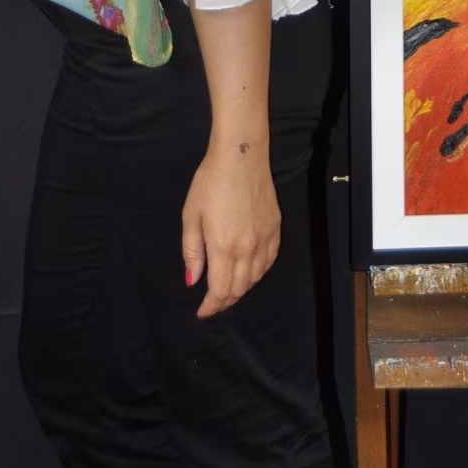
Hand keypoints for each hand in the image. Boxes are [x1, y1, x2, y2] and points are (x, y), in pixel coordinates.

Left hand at [181, 135, 280, 317]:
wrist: (241, 156)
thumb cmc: (210, 182)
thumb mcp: (191, 215)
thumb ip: (192, 252)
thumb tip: (193, 281)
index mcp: (224, 246)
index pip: (220, 290)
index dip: (211, 306)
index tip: (202, 312)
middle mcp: (248, 248)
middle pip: (239, 288)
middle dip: (225, 301)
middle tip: (212, 303)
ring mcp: (265, 239)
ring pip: (255, 278)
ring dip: (241, 289)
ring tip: (228, 289)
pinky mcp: (275, 228)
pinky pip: (269, 261)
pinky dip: (258, 273)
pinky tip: (249, 271)